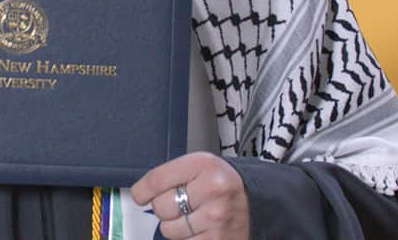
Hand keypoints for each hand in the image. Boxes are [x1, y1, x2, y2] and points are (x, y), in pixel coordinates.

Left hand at [131, 152, 249, 239]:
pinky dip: (187, 239)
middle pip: (160, 207)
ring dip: (175, 227)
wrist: (256, 204)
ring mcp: (215, 218)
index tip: (140, 195)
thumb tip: (141, 193)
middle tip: (181, 204)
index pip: (156, 180)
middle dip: (165, 208)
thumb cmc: (221, 185)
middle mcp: (212, 190)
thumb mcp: (201, 167)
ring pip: (169, 230)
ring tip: (193, 217)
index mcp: (204, 165)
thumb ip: (173, 175)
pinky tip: (200, 229)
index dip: (142, 191)